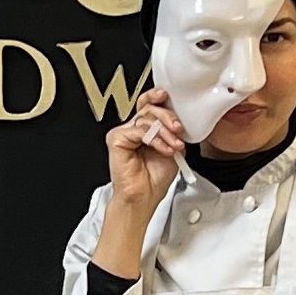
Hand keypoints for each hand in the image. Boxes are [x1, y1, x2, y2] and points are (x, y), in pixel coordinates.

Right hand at [106, 85, 185, 216]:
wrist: (144, 198)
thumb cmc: (154, 179)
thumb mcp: (173, 148)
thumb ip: (173, 131)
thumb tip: (179, 119)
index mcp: (145, 129)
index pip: (149, 104)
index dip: (157, 97)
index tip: (168, 97)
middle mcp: (133, 129)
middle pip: (149, 108)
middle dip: (168, 117)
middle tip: (178, 129)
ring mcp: (124, 133)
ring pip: (146, 118)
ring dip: (165, 133)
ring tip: (173, 147)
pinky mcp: (116, 139)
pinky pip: (139, 130)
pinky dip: (155, 139)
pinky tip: (163, 149)